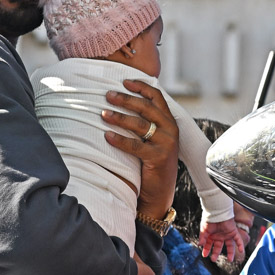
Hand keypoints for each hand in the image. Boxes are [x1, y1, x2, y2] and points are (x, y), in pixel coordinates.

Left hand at [102, 79, 178, 217]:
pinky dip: (120, 140)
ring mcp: (166, 144)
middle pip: (147, 107)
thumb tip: (122, 103)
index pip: (157, 97)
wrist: (160, 192)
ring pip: (141, 124)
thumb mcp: (152, 140)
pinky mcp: (159, 158)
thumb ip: (145, 123)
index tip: (124, 82)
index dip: (141, 87)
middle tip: (108, 95)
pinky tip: (107, 135)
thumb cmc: (151, 163)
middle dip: (126, 99)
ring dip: (120, 117)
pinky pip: (136, 146)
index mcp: (169, 122)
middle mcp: (170, 130)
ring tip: (103, 114)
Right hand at [199, 218, 243, 261]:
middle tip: (213, 259)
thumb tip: (200, 245)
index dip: (207, 250)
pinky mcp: (233, 232)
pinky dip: (240, 245)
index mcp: (212, 235)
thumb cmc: (210, 219)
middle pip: (219, 247)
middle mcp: (219, 236)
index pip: (209, 245)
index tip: (204, 255)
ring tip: (230, 260)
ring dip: (230, 253)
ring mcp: (226, 234)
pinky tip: (241, 251)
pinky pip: (238, 239)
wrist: (217, 211)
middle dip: (216, 253)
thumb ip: (202, 238)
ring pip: (229, 245)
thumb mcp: (204, 230)